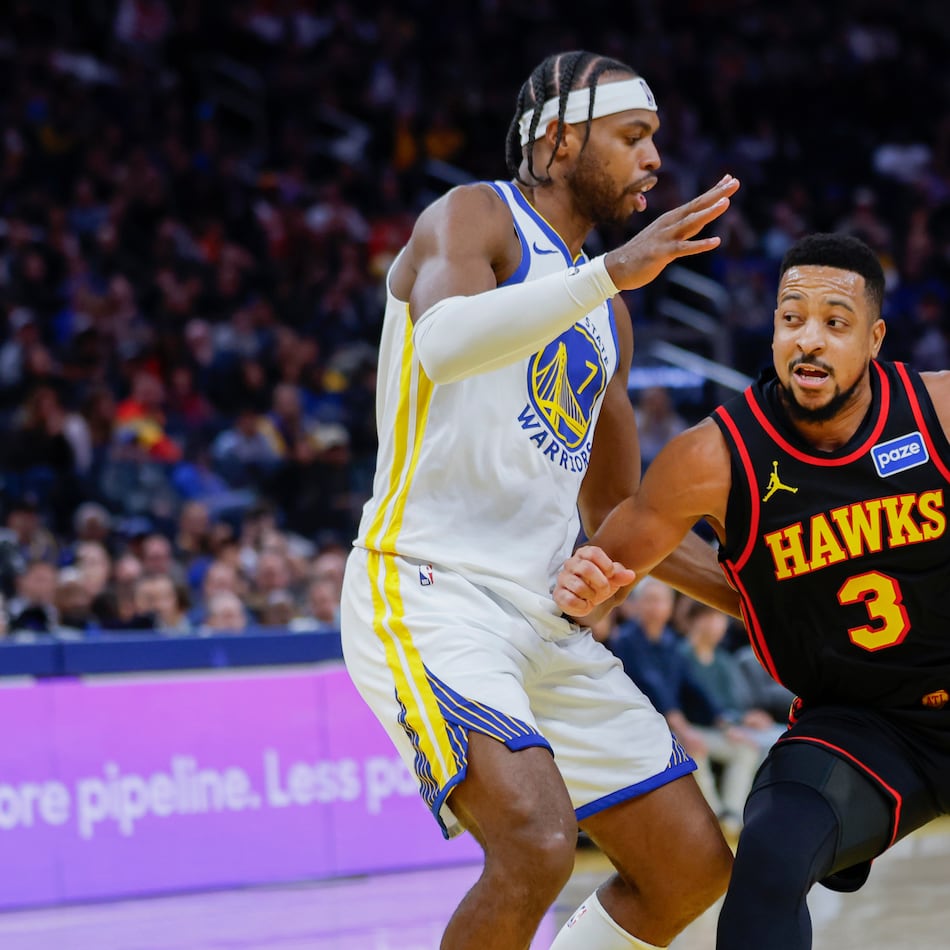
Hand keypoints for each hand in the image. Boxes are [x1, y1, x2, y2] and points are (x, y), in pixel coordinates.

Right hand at [553, 545, 635, 618]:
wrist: (586, 600)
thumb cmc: (599, 584)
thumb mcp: (612, 579)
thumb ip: (621, 575)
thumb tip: (631, 575)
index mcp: (583, 554)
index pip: (593, 552)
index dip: (606, 565)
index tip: (610, 574)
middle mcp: (570, 563)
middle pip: (586, 568)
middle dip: (601, 583)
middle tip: (605, 590)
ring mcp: (562, 578)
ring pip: (579, 586)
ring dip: (592, 595)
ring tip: (593, 597)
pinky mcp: (558, 594)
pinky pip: (570, 600)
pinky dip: (582, 606)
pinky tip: (585, 604)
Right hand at [604, 174, 740, 290]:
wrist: (615, 268)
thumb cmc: (641, 253)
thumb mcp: (665, 237)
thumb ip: (685, 229)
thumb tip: (703, 221)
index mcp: (670, 220)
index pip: (696, 202)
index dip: (713, 191)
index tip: (729, 179)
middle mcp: (668, 224)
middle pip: (696, 207)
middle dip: (716, 194)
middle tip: (735, 182)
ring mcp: (664, 238)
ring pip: (690, 223)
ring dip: (708, 213)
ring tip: (726, 203)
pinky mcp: (661, 253)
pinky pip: (683, 248)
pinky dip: (699, 245)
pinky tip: (715, 242)